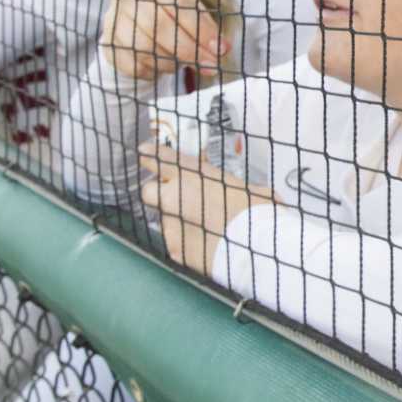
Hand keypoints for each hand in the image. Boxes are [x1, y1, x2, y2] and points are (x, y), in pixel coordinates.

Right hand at [103, 0, 224, 79]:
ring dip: (170, 62)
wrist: (134, 24)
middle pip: (160, 25)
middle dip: (189, 49)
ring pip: (144, 45)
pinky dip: (152, 71)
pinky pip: (132, 62)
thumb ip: (204, 26)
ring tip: (183, 65)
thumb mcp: (189, 11)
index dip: (201, 28)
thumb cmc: (169, 14)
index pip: (179, 2)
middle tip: (210, 65)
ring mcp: (114, 15)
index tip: (220, 49)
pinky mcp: (107, 40)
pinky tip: (162, 68)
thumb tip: (222, 48)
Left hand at [137, 144, 272, 270]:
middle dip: (158, 194)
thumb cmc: (257, 213)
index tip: (145, 153)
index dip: (151, 156)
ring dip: (180, 222)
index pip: (161, 159)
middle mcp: (176, 197)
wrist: (255, 244)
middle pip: (149, 191)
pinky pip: (177, 244)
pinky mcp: (176, 249)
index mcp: (194, 176)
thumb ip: (228, 186)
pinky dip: (187, 244)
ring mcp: (172, 225)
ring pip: (166, 220)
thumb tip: (238, 189)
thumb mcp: (245, 187)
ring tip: (204, 229)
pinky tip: (206, 247)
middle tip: (175, 198)